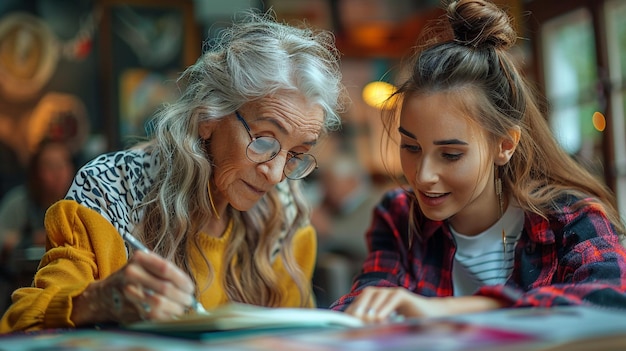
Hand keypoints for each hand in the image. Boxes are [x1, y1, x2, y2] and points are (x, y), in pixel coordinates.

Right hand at [71, 250, 195, 325]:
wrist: (104, 295)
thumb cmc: (132, 278)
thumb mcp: (145, 265)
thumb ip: (165, 270)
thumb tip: (187, 286)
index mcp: (138, 259)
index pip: (166, 269)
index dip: (182, 280)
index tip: (190, 287)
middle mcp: (131, 274)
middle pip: (165, 288)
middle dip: (182, 296)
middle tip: (189, 300)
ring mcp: (128, 292)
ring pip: (160, 303)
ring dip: (176, 308)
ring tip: (181, 308)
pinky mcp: (128, 308)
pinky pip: (153, 316)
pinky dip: (166, 317)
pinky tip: (170, 314)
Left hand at [344, 286, 503, 322]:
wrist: (431, 317)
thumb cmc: (408, 322)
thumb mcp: (388, 324)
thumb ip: (375, 324)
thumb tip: (356, 332)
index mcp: (377, 299)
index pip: (360, 301)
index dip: (352, 311)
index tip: (346, 323)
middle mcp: (383, 292)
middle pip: (366, 295)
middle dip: (359, 308)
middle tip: (355, 323)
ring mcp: (393, 292)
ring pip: (377, 296)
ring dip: (370, 310)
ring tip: (367, 322)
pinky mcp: (403, 295)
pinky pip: (391, 299)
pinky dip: (384, 309)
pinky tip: (380, 319)